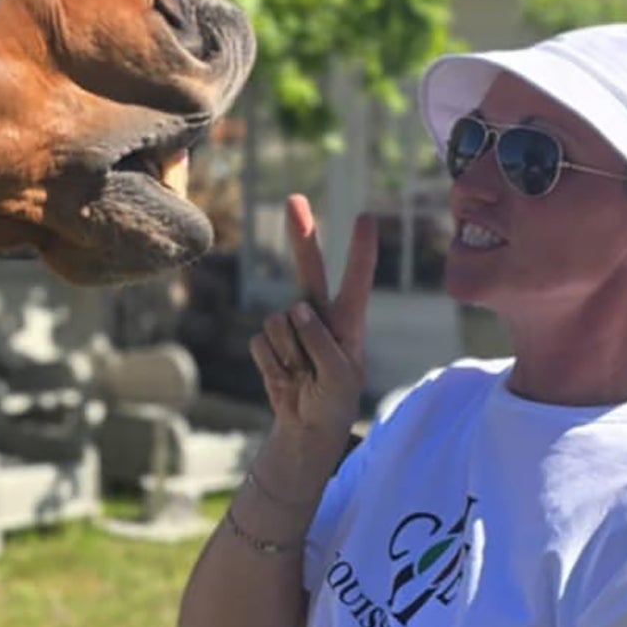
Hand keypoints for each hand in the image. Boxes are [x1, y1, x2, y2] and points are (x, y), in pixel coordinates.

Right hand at [250, 195, 375, 465]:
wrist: (306, 428)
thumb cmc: (335, 401)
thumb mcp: (339, 377)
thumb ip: (322, 341)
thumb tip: (294, 308)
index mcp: (347, 321)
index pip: (356, 281)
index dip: (360, 250)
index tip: (365, 216)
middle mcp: (318, 315)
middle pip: (309, 269)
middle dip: (301, 235)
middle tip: (295, 199)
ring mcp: (291, 328)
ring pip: (279, 322)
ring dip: (289, 353)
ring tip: (303, 374)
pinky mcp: (269, 343)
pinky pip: (262, 343)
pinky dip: (272, 364)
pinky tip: (286, 377)